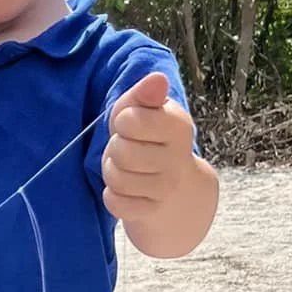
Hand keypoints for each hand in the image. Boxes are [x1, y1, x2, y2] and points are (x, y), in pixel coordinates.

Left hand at [101, 71, 197, 223]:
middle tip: (126, 147)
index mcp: (179, 126)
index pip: (131, 120)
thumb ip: (145, 94)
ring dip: (112, 171)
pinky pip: (116, 204)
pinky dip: (112, 195)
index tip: (131, 124)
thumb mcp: (143, 109)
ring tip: (124, 166)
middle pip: (122, 152)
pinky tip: (124, 189)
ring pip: (117, 180)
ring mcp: (166, 188)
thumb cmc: (149, 136)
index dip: (123, 121)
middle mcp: (178, 158)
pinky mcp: (151, 211)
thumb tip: (157, 79)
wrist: (173, 182)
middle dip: (115, 148)